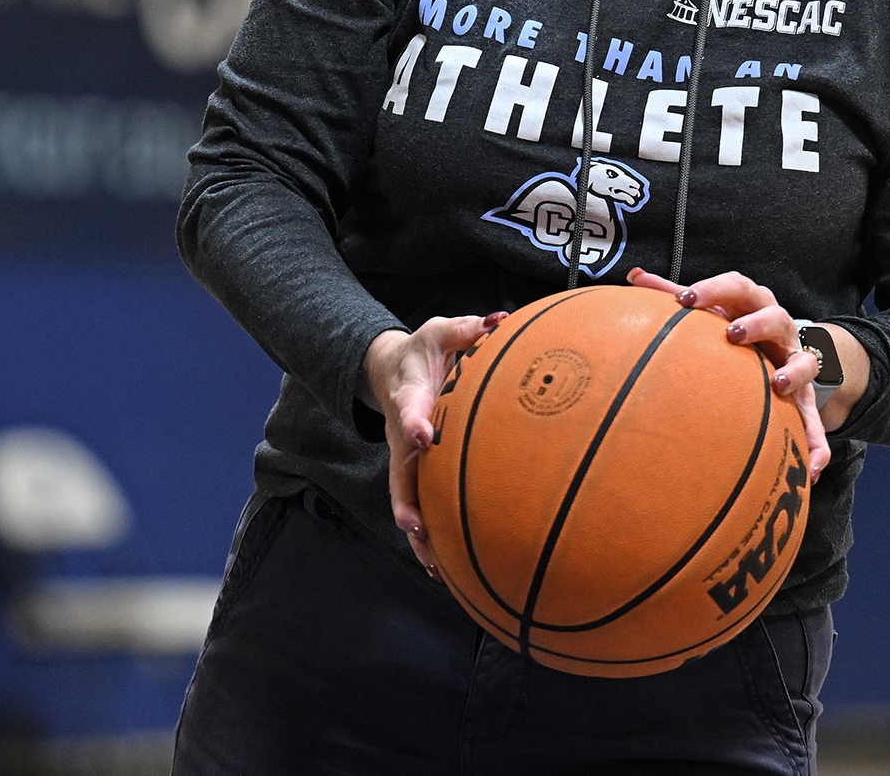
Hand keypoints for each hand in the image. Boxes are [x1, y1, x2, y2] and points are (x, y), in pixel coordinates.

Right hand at [363, 312, 506, 575]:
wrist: (391, 370)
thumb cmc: (423, 352)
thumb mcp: (439, 332)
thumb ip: (466, 328)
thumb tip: (498, 320)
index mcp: (409, 399)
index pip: (409, 411)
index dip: (415, 422)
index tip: (424, 435)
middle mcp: (404, 436)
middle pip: (400, 474)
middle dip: (406, 501)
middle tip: (415, 527)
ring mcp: (407, 459)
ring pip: (407, 501)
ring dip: (417, 534)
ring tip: (433, 566)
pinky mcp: (415, 472)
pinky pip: (419, 506)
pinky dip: (428, 538)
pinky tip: (445, 569)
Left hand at [627, 268, 833, 483]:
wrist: (781, 347)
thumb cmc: (733, 324)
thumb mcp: (710, 308)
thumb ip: (673, 293)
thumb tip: (634, 275)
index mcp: (750, 304)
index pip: (737, 287)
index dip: (713, 289)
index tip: (686, 299)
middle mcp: (778, 328)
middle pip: (775, 316)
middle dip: (756, 323)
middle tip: (733, 333)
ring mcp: (795, 360)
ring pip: (806, 361)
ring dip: (794, 371)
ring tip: (778, 384)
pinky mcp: (806, 395)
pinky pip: (815, 419)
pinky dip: (817, 441)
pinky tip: (812, 465)